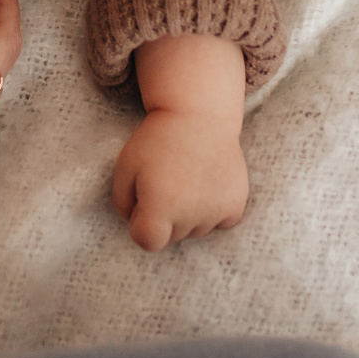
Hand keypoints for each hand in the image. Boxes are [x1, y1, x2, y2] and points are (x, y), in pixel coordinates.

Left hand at [112, 108, 247, 250]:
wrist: (200, 115)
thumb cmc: (157, 140)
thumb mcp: (125, 166)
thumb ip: (122, 203)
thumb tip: (136, 223)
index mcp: (160, 207)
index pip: (147, 242)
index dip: (140, 225)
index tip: (143, 204)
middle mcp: (191, 215)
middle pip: (172, 236)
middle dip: (165, 217)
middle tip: (166, 182)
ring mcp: (216, 211)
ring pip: (196, 230)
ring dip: (189, 213)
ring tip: (187, 178)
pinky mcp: (236, 205)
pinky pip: (220, 222)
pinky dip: (213, 209)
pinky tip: (206, 183)